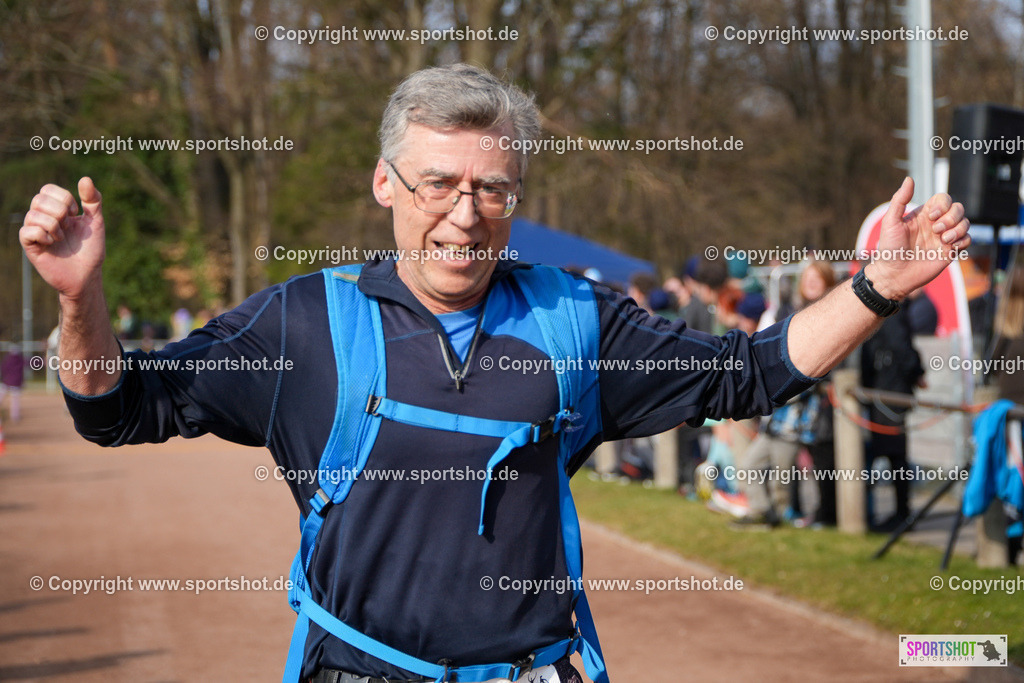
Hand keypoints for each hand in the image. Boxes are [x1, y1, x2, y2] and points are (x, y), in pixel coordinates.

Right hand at [20, 177, 106, 300]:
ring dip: (54, 225)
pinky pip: (27, 231)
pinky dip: (43, 235)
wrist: (88, 275)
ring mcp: (35, 232)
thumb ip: (93, 200)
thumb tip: (85, 178)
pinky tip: (52, 244)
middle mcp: (43, 219)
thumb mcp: (96, 222)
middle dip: (59, 211)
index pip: (47, 189)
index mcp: (56, 210)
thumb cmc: (91, 250)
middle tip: (68, 227)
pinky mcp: (30, 247)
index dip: (63, 197)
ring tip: (62, 238)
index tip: (75, 213)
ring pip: (33, 214)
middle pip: (39, 199)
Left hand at [867, 177, 969, 300]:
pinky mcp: (950, 251)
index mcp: (923, 215)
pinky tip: (949, 248)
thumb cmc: (889, 248)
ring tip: (942, 240)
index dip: (942, 204)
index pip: (944, 199)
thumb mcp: (890, 222)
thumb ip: (899, 200)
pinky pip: (968, 239)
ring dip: (957, 229)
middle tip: (936, 230)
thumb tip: (909, 179)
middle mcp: (936, 224)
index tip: (930, 217)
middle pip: (958, 209)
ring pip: (965, 223)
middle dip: (952, 217)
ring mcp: (944, 237)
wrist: (894, 275)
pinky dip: (962, 241)